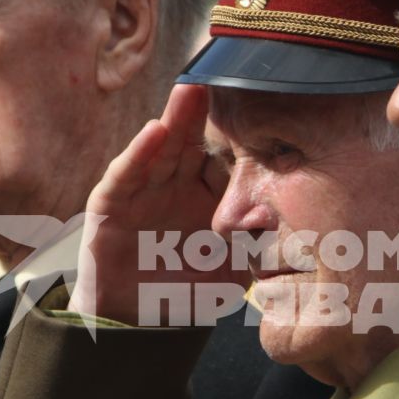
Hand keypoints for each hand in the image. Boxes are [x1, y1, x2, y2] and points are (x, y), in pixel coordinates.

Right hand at [72, 84, 240, 324]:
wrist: (138, 324)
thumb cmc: (186, 290)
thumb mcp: (232, 267)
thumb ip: (256, 245)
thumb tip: (286, 222)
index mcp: (205, 195)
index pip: (223, 156)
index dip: (237, 132)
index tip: (259, 99)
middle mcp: (174, 186)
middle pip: (192, 141)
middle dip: (204, 110)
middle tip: (222, 74)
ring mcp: (142, 191)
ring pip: (161, 148)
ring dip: (175, 118)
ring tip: (191, 89)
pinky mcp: (112, 204)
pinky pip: (126, 175)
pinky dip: (138, 153)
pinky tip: (155, 131)